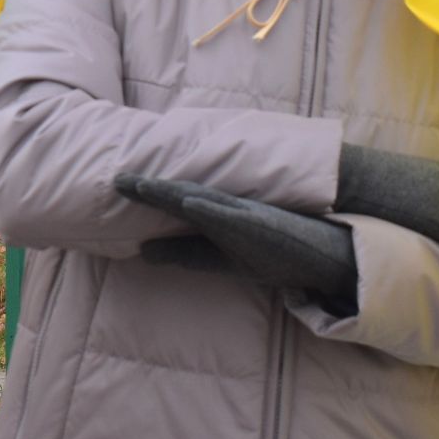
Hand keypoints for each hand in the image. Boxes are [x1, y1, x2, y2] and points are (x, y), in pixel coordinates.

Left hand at [122, 174, 357, 308]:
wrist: (323, 255)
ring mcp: (244, 215)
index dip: (145, 193)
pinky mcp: (260, 225)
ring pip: (201, 199)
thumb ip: (183, 253)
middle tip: (116, 179)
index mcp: (214, 215)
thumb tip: (140, 252)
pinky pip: (232, 216)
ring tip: (141, 185)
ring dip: (171, 192)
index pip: (174, 202)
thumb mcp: (220, 259)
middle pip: (182, 195)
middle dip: (149, 189)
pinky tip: (190, 204)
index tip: (116, 184)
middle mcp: (226, 209)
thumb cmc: (270, 251)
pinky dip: (210, 209)